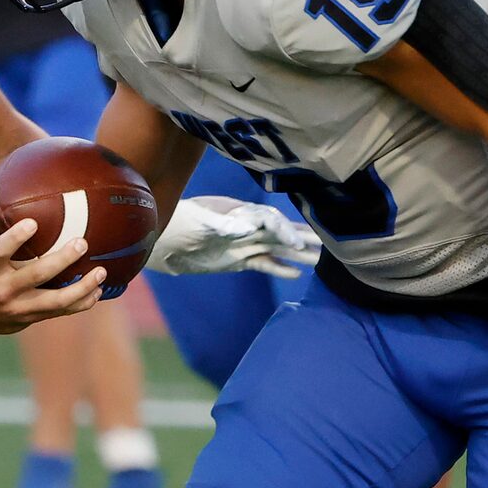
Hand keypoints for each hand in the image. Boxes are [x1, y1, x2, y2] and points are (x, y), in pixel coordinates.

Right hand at [0, 177, 109, 334]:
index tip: (33, 223)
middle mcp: (3, 289)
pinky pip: (60, 312)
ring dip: (81, 287)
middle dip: (62, 260)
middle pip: (36, 275)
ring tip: (101, 271)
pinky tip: (97, 290)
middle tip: (82, 242)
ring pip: (54, 301)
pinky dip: (81, 303)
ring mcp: (19, 306)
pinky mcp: (31, 317)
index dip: (15, 239)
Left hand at [150, 195, 320, 277]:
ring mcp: (243, 244)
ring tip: (322, 258)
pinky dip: (279, 268)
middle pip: (279, 231)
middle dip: (302, 237)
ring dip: (298, 253)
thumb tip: (247, 228)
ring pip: (277, 248)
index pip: (268, 219)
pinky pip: (263, 263)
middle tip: (328, 244)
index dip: (283, 229)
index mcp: (238, 213)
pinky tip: (297, 274)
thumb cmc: (176, 225)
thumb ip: (222, 225)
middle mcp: (245, 226)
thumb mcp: (197, 223)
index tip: (296, 243)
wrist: (159, 241)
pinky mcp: (238, 260)